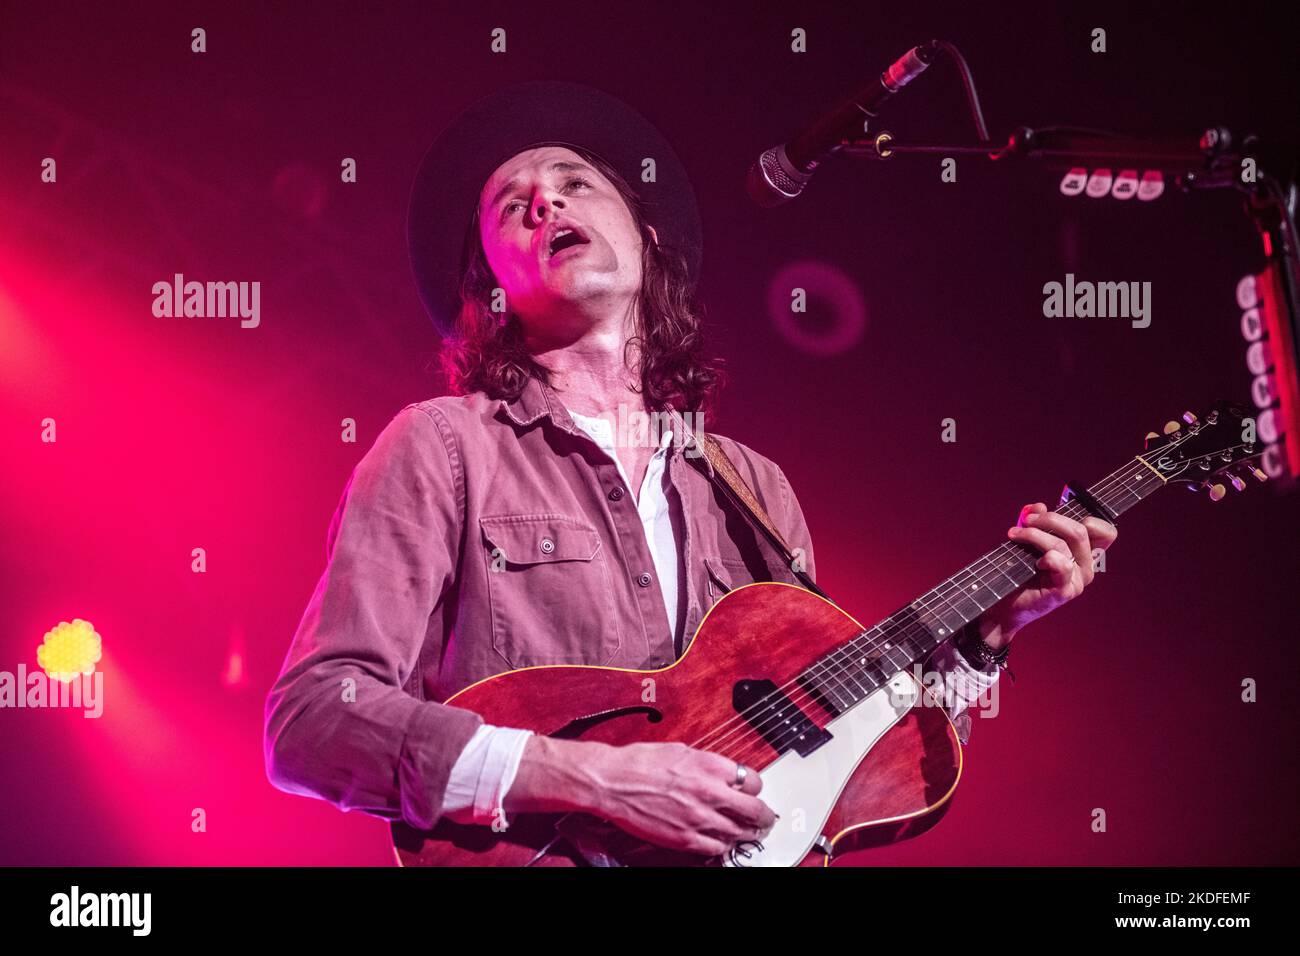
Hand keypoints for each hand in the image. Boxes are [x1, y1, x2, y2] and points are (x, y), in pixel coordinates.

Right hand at [585, 741, 775, 857]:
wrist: (613, 782)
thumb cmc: (640, 762)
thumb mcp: (681, 751)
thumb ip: (707, 764)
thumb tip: (722, 773)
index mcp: (711, 766)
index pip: (753, 782)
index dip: (755, 788)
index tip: (752, 792)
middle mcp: (710, 792)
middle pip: (754, 810)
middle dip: (763, 816)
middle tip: (765, 819)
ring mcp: (699, 818)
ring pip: (740, 833)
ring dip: (748, 834)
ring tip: (750, 833)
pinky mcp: (686, 838)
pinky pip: (718, 848)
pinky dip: (724, 846)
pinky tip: (723, 842)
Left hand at [982, 502, 1117, 646]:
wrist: (1005, 604)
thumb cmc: (1019, 571)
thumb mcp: (1029, 539)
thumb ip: (1037, 521)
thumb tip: (1039, 506)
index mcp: (1085, 553)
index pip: (1106, 533)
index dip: (1091, 518)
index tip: (1063, 511)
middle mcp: (1086, 567)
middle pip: (1080, 531)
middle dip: (1050, 519)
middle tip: (1027, 520)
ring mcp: (1077, 580)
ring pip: (1063, 544)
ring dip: (1034, 534)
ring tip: (1015, 534)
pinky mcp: (1064, 591)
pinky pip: (1061, 564)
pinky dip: (1044, 556)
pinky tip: (1033, 562)